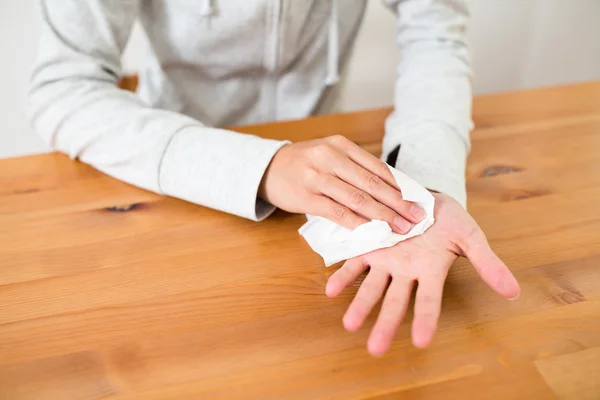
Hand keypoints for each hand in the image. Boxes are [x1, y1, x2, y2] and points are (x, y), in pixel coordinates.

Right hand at [259, 135, 424, 232]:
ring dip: (382, 216)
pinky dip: (356, 223)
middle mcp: (330, 158)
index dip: (400, 187)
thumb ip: (355, 168)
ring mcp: (316, 177)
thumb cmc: (305, 164)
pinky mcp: (306, 197)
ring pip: (357, 198)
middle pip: (372, 184)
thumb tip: (392, 189)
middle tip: (416, 218)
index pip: (377, 168)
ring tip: (399, 228)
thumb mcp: (329, 154)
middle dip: (397, 203)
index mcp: (340, 145)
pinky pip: (336, 212)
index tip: (417, 201)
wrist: (267, 168)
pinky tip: (371, 232)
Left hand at [326, 192, 519, 355]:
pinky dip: (343, 276)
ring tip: (349, 324)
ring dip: (360, 304)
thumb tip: (514, 292)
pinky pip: (354, 263)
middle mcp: (406, 272)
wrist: (425, 196)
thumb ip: (487, 264)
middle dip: (386, 324)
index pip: (429, 301)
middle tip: (376, 349)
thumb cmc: (449, 221)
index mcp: (430, 271)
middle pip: (396, 301)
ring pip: (372, 286)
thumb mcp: (470, 237)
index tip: (422, 342)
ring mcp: (386, 260)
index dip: (426, 320)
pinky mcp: (369, 246)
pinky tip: (331, 289)